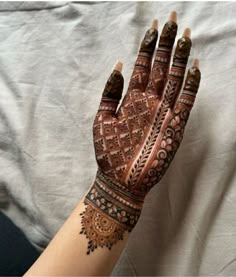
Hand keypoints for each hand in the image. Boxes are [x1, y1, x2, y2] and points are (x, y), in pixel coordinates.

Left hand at [80, 12, 200, 253]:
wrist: (120, 179)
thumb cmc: (109, 152)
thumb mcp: (101, 119)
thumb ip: (110, 93)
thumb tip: (119, 66)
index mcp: (131, 99)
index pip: (142, 66)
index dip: (147, 46)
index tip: (152, 26)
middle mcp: (149, 102)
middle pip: (159, 67)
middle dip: (165, 44)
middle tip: (171, 20)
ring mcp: (162, 113)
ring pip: (173, 80)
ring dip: (179, 59)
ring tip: (183, 36)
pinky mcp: (174, 127)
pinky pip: (185, 102)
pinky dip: (190, 85)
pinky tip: (194, 68)